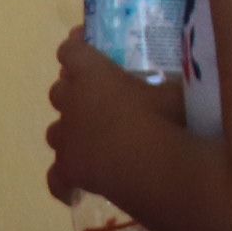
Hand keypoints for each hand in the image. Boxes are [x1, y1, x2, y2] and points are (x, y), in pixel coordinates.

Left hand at [43, 30, 183, 206]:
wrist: (158, 169)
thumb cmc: (168, 120)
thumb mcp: (175, 91)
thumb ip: (167, 82)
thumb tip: (174, 82)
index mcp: (92, 75)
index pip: (71, 52)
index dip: (75, 47)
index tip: (82, 43)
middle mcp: (70, 103)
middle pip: (59, 91)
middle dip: (74, 91)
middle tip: (97, 96)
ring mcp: (66, 139)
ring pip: (55, 130)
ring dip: (71, 130)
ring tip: (93, 137)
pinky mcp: (68, 171)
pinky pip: (56, 177)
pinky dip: (64, 180)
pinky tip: (75, 187)